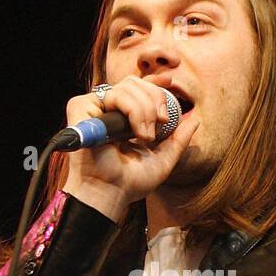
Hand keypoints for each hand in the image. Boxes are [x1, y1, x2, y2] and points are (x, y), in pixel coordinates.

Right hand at [63, 71, 200, 218]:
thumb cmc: (130, 183)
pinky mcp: (80, 108)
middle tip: (161, 125)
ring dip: (144, 111)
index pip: (137, 89)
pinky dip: (129, 110)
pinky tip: (131, 132)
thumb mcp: (163, 160)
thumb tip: (195, 121)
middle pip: (134, 83)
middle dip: (154, 101)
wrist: (111, 193)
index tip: (170, 82)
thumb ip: (178, 140)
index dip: (153, 82)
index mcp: (121, 118)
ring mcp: (93, 109)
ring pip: (126, 87)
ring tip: (144, 137)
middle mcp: (106, 110)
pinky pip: (112, 95)